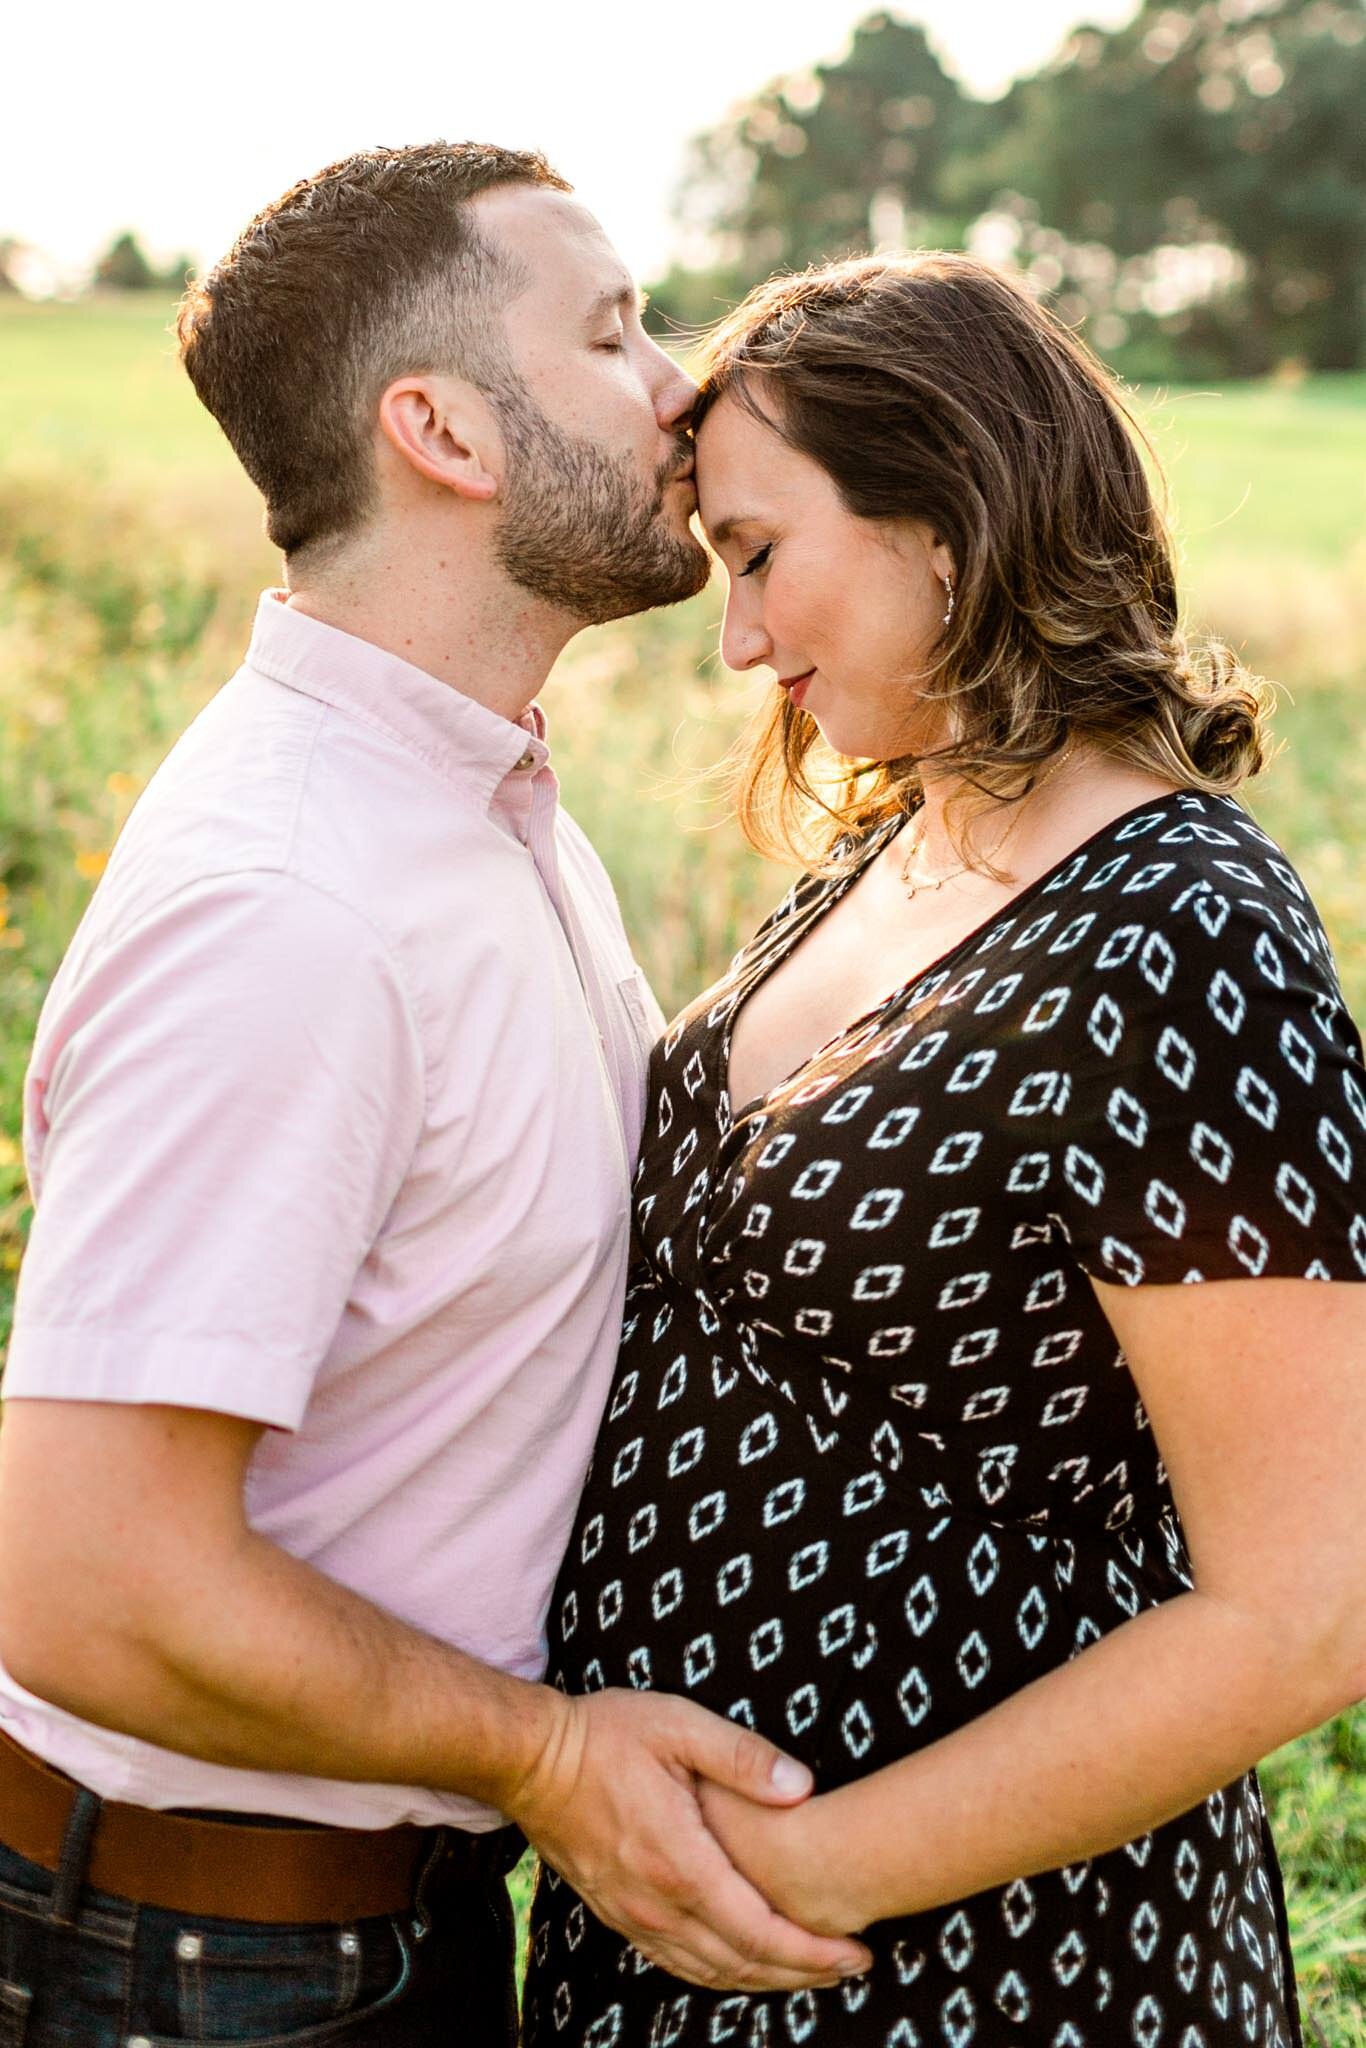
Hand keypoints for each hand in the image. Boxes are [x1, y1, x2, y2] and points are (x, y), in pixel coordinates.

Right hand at [505, 1688, 873, 1989]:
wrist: (531, 1760)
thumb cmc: (607, 1735)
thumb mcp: (679, 1725)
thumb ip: (743, 1757)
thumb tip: (803, 1786)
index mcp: (680, 1861)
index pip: (760, 1929)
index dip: (813, 1950)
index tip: (856, 1952)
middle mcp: (657, 1903)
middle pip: (741, 1963)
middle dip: (802, 1973)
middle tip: (852, 1968)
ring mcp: (633, 1915)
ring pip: (709, 1972)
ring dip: (765, 1981)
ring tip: (811, 1973)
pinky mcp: (616, 1914)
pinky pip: (675, 1964)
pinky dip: (719, 1975)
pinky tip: (741, 1968)